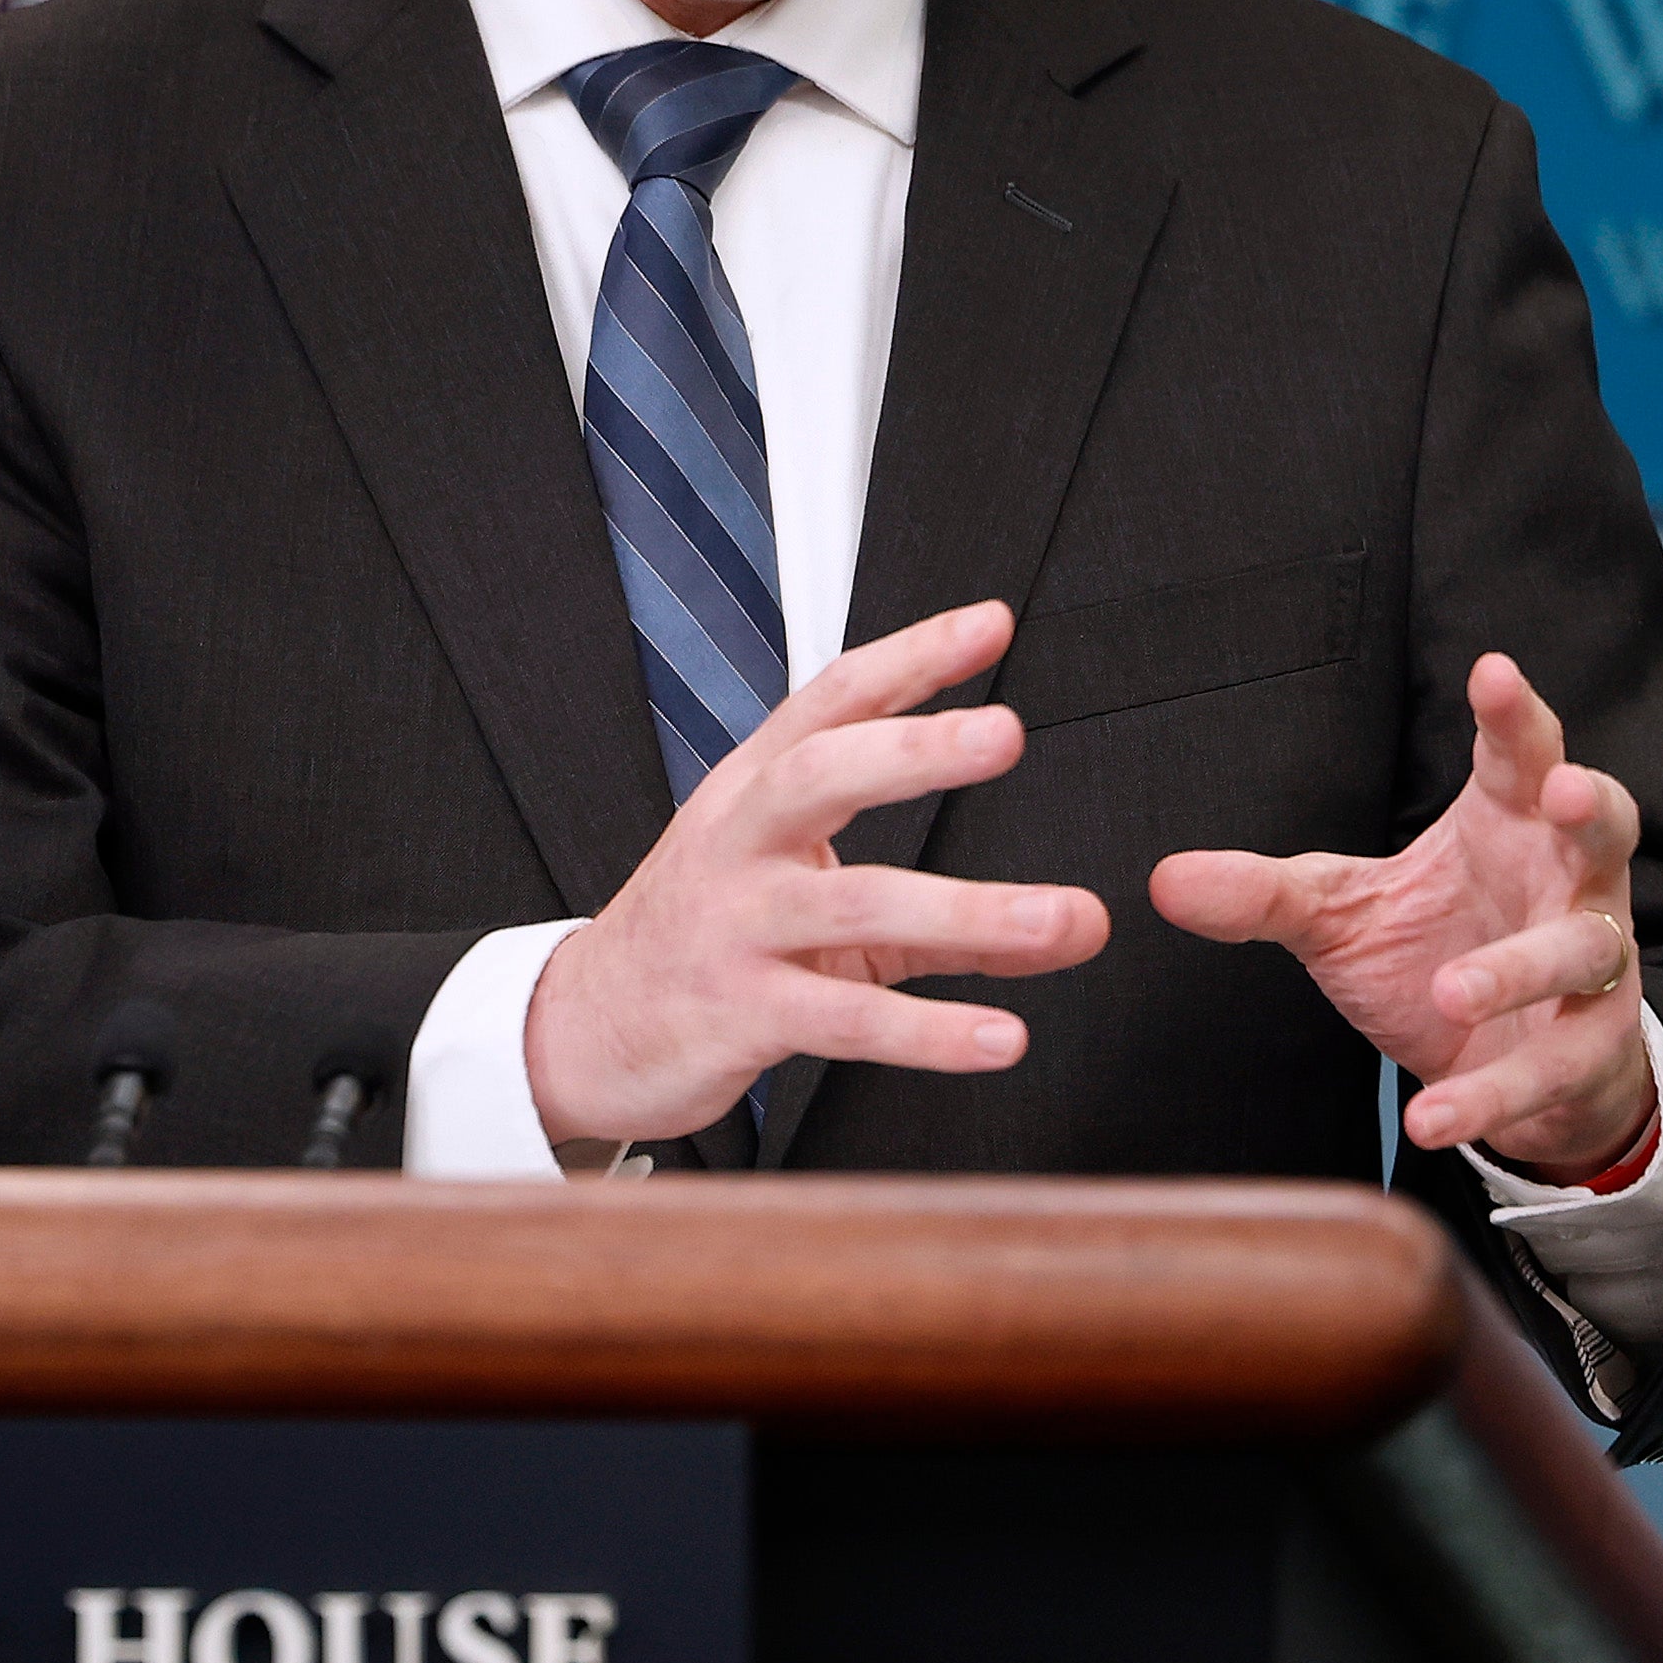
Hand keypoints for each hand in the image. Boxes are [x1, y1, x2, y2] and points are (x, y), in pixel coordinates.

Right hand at [523, 601, 1109, 1146]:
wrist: (586, 1029)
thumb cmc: (710, 942)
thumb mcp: (821, 903)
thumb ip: (950, 916)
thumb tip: (1077, 923)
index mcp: (755, 790)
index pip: (833, 700)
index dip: (910, 657)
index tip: (990, 624)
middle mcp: (740, 843)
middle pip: (823, 772)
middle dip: (916, 746)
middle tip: (1006, 732)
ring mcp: (734, 926)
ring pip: (853, 901)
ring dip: (969, 911)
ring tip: (1058, 918)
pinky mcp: (738, 1013)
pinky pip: (843, 1017)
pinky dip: (928, 1031)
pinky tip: (997, 1037)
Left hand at [1150, 652, 1653, 1180]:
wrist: (1505, 1067)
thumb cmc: (1433, 953)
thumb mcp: (1339, 917)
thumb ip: (1262, 895)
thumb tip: (1162, 881)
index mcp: (1507, 823)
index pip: (1519, 754)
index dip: (1512, 713)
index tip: (1489, 670)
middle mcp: (1567, 880)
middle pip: (1604, 825)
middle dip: (1588, 804)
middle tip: (1559, 791)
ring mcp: (1592, 966)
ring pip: (1583, 952)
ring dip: (1520, 969)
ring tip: (1453, 992)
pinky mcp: (1589, 1053)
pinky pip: (1550, 1070)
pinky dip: (1490, 1095)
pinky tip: (1428, 1118)